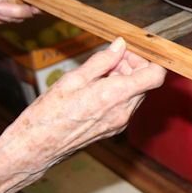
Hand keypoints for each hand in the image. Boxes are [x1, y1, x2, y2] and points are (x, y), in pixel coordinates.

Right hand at [0, 37, 165, 192]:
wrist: (36, 147)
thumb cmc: (49, 114)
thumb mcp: (74, 79)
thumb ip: (102, 61)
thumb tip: (120, 45)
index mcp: (116, 95)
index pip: (155, 75)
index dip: (151, 59)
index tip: (135, 50)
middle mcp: (123, 111)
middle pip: (146, 82)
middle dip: (134, 65)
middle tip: (113, 56)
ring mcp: (120, 122)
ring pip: (137, 93)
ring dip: (127, 77)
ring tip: (102, 70)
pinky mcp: (114, 129)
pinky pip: (127, 105)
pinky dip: (120, 91)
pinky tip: (100, 86)